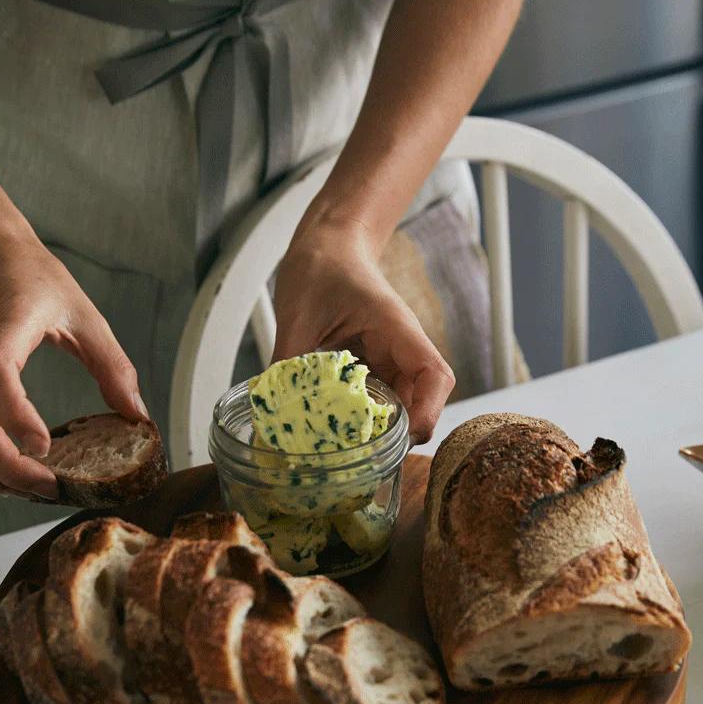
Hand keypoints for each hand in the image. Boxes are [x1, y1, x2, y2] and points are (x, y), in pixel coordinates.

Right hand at [0, 180, 145, 497]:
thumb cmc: (34, 276)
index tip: (42, 445)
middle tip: (47, 485)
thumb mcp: (84, 314)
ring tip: (30, 488)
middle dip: (5, 463)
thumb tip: (136, 416)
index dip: (14, 413)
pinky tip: (6, 472)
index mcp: (7, 326)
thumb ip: (112, 365)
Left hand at [273, 223, 454, 443]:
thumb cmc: (321, 265)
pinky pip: (376, 400)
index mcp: (397, 329)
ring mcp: (389, 359)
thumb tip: (268, 412)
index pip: (435, 376)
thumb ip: (285, 362)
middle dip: (400, 434)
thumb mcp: (298, 313)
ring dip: (380, 430)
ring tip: (347, 453)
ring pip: (400, 405)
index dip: (428, 412)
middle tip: (363, 459)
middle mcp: (401, 348)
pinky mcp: (372, 366)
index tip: (402, 437)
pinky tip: (335, 432)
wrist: (327, 243)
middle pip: (423, 401)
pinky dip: (361, 420)